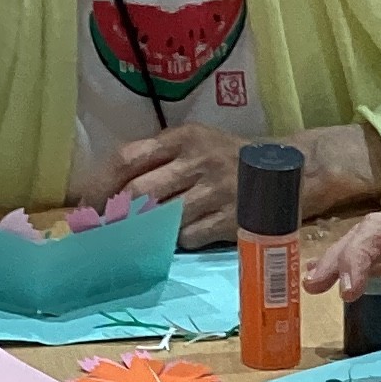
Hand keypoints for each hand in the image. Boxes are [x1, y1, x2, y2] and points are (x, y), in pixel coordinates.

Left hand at [108, 121, 380, 249]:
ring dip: (146, 233)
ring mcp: (216, 191)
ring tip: (139, 239)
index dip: (101, 184)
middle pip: (140, 192)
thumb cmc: (232, 160)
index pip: (127, 158)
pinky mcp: (232, 218)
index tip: (87, 206)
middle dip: (118, 215)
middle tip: (106, 231)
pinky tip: (184, 239)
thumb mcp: (196, 145)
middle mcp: (197, 160)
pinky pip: (190, 238)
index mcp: (182, 138)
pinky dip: (180, 243)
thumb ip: (159, 161)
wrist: (293, 169)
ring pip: (163, 219)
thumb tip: (112, 193)